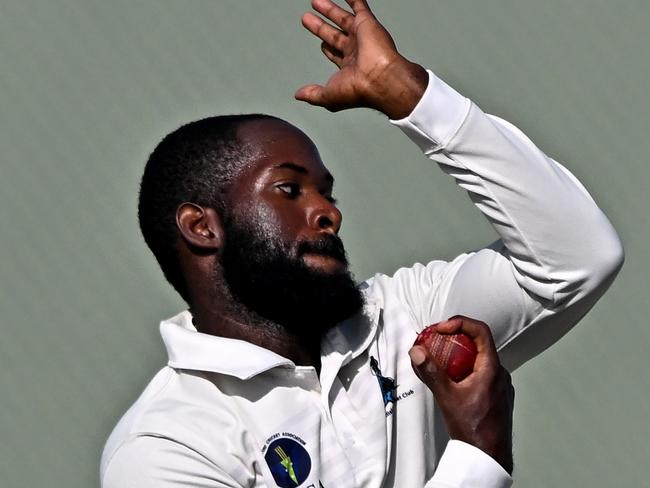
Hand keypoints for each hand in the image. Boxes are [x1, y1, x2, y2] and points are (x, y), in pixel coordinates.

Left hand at [296, 0, 427, 118]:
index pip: (335, 53)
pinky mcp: (367, 23)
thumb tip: (298, 95)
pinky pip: (360, 6)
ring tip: (315, 2)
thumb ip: (312, 94)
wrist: (381, 79)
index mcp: (350, 67)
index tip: (321, 43)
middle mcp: (357, 51)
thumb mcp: (328, 96)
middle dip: (320, 26)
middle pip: (334, 35)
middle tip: (307, 17)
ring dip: (330, 10)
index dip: (327, 47)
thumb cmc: (359, 91)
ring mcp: (362, 36)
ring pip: (343, 19)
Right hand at [409, 316, 514, 473]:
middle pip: (478, 344)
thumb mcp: (447, 397)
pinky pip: (481, 374)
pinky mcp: (496, 396)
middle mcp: (500, 374)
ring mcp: (500, 385)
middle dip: (454, 339)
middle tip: (435, 342)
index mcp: (492, 368)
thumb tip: (417, 351)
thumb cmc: (473, 429)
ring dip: (459, 356)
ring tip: (439, 362)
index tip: (441, 328)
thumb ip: (431, 372)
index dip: (460, 323)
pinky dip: (465, 370)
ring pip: (479, 360)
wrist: (488, 457)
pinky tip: (450, 382)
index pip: (481, 331)